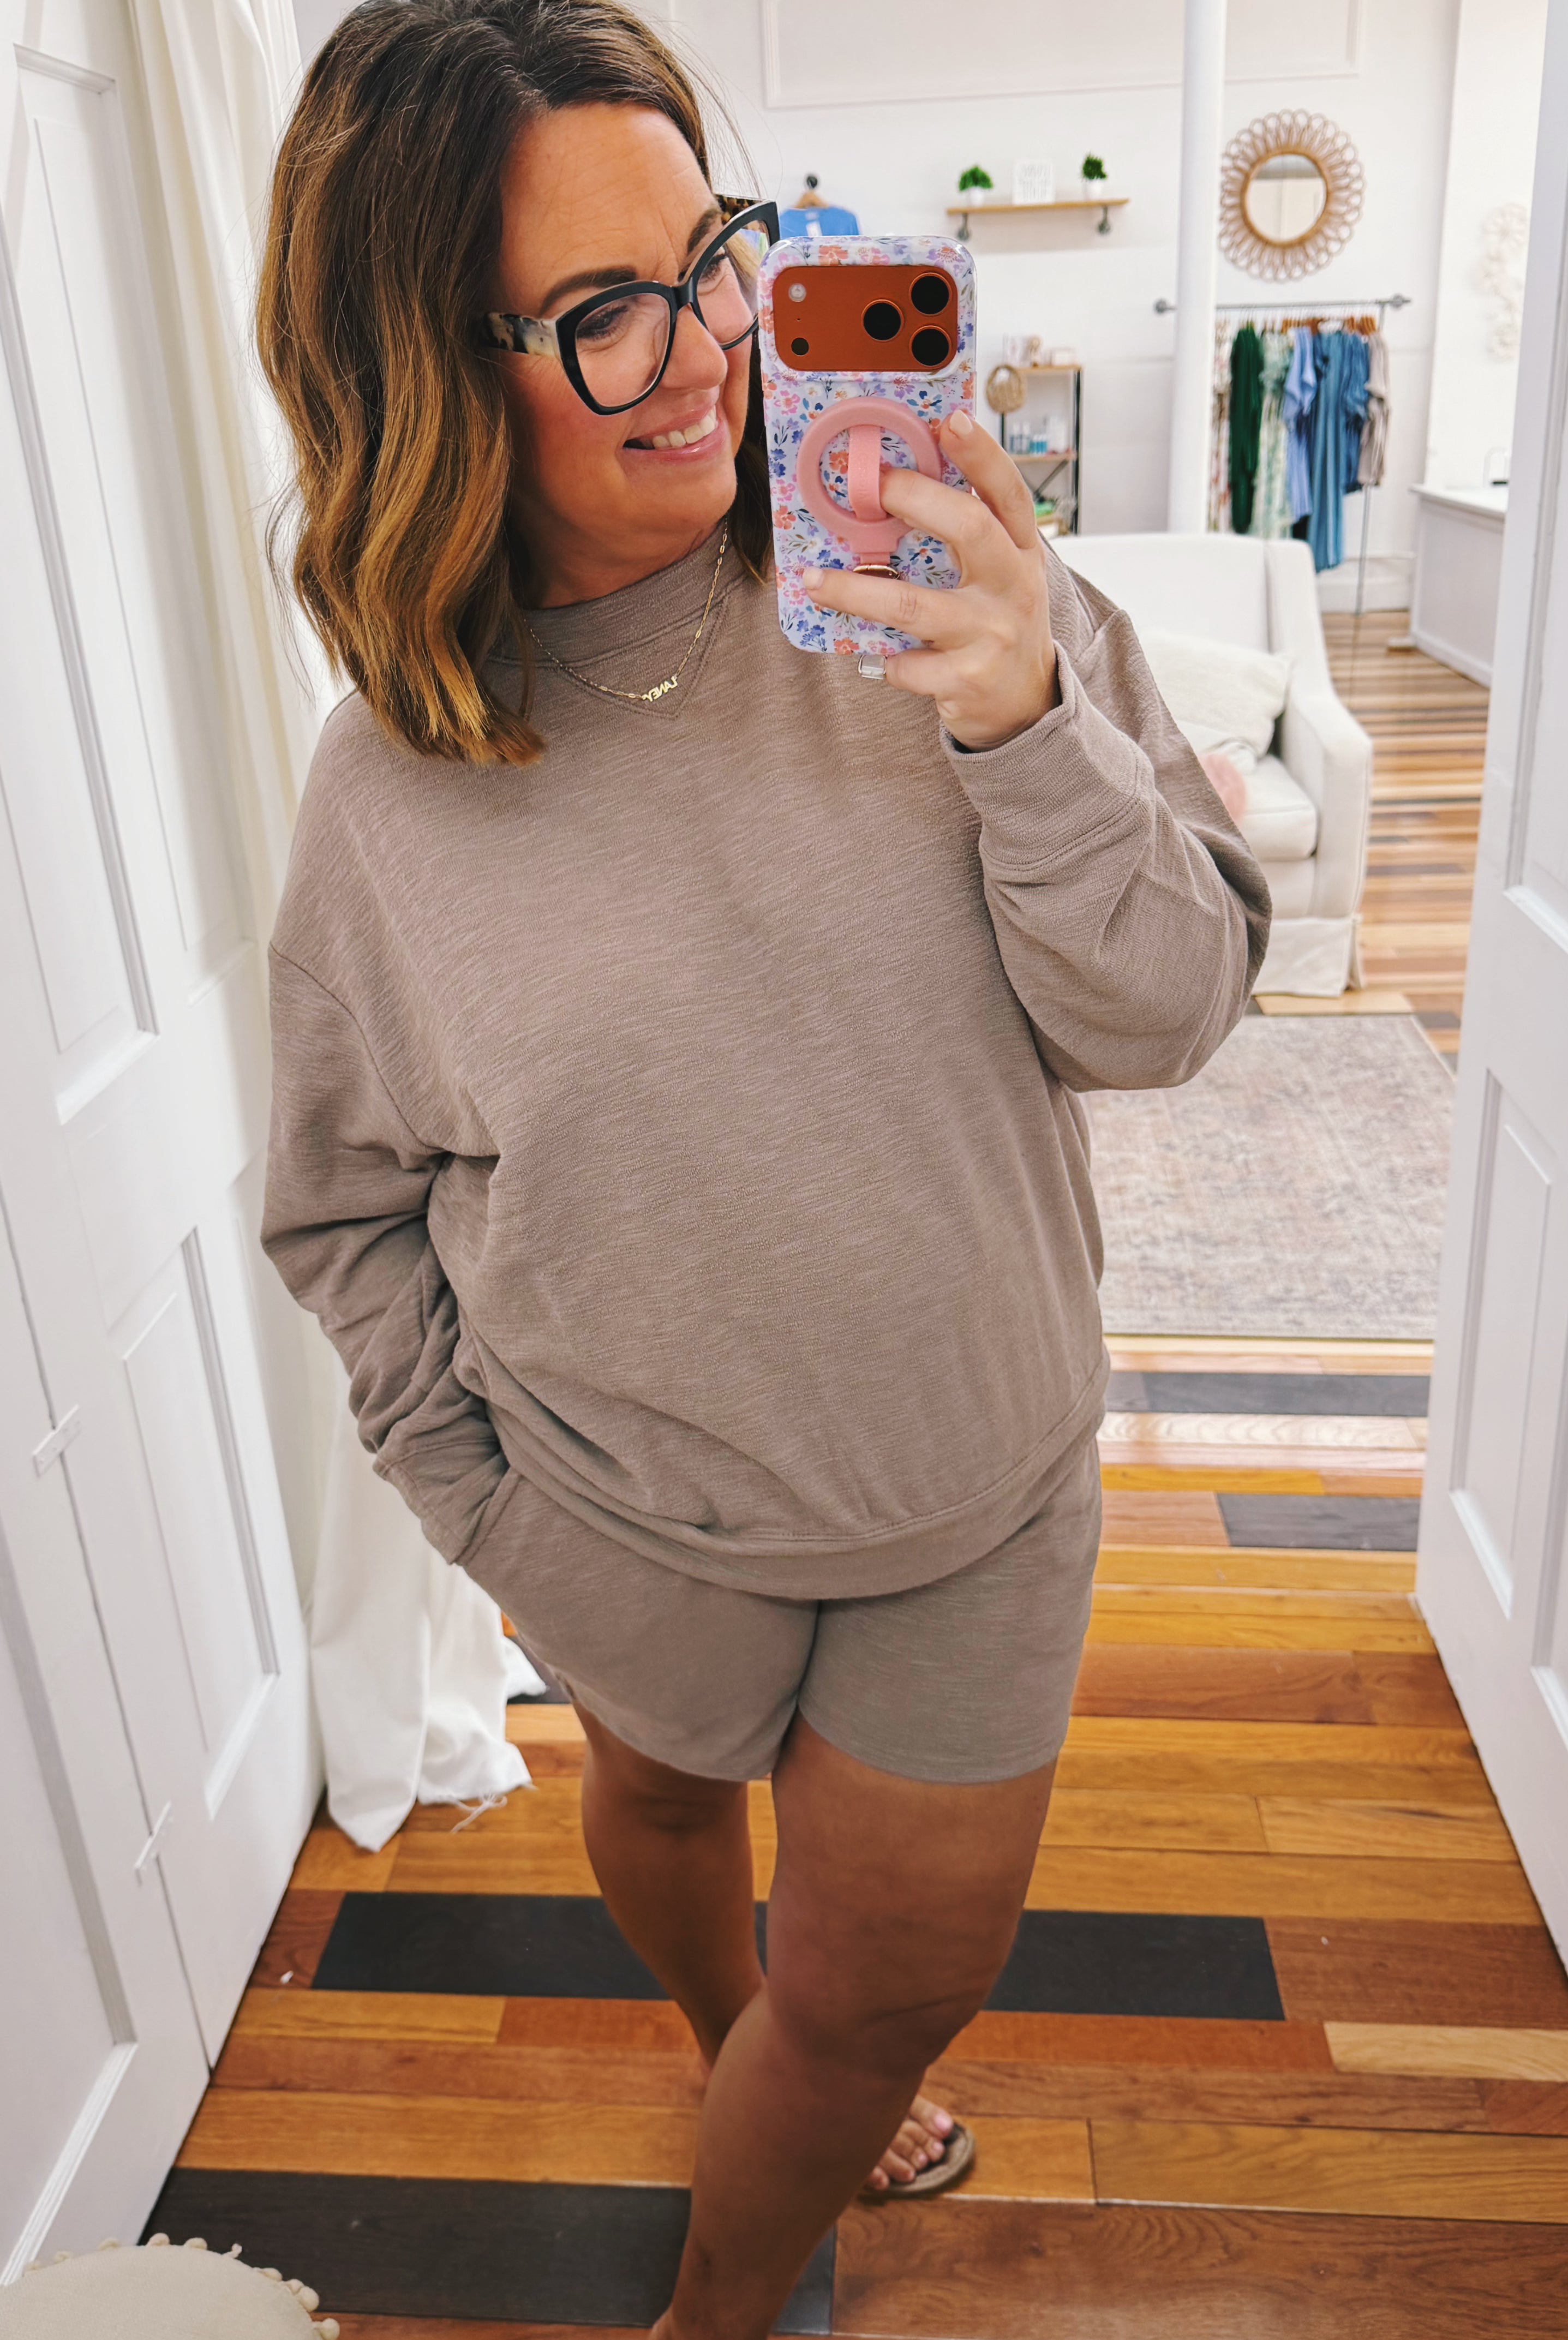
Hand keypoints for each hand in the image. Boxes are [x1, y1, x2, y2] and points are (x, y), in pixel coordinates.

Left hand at [803, 408, 1059, 750]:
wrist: (1025, 704)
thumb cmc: (997, 622)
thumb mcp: (1000, 573)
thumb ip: (968, 534)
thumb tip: (895, 484)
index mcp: (1021, 551)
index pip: (1007, 492)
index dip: (981, 454)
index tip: (949, 420)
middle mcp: (1013, 586)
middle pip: (968, 527)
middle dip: (915, 498)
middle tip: (868, 485)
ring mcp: (991, 634)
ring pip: (913, 606)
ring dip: (855, 591)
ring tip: (813, 579)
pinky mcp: (967, 680)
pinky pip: (906, 665)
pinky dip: (884, 658)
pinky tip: (875, 654)